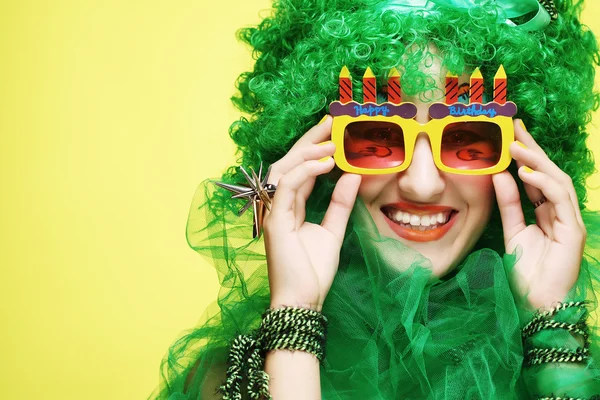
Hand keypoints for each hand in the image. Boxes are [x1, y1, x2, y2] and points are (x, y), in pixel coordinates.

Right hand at [263, 116, 361, 310]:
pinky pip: (287, 186)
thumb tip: (353, 176)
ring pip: (285, 169)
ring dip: (308, 152)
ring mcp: (274, 212)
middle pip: (289, 163)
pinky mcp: (275, 220)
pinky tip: (326, 163)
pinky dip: (305, 171)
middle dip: (309, 141)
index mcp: (290, 207)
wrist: (303, 300)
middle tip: (331, 122)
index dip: (315, 150)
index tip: (334, 132)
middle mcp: (279, 205)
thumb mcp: (333, 230)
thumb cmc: (313, 271)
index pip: (300, 170)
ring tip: (332, 141)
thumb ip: (340, 204)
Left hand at [492, 120, 585, 310]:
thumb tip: (499, 176)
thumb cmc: (525, 272)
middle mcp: (559, 212)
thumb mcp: (512, 231)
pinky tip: (526, 174)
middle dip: (533, 149)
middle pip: (549, 173)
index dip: (525, 155)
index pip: (536, 177)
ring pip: (557, 182)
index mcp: (545, 212)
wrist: (535, 303)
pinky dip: (544, 184)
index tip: (509, 134)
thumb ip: (508, 204)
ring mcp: (569, 221)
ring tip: (516, 147)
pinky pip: (561, 200)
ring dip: (536, 162)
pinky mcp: (573, 232)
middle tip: (515, 127)